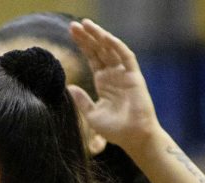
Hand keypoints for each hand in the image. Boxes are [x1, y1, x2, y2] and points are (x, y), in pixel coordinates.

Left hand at [67, 19, 159, 154]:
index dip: (82, 45)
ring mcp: (124, 74)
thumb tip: (69, 87)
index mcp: (103, 81)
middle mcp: (113, 75)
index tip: (71, 33)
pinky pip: (126, 57)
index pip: (92, 58)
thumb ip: (81, 100)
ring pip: (110, 49)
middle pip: (99, 50)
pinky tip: (105, 37)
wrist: (132, 136)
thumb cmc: (115, 129)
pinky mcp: (134, 76)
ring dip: (99, 36)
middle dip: (87, 37)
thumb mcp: (91, 114)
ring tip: (86, 25)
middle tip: (74, 24)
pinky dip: (116, 46)